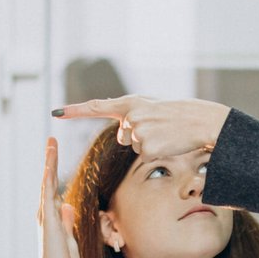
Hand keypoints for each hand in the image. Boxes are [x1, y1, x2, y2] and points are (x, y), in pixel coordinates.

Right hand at [25, 138, 79, 257]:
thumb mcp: (69, 237)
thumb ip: (67, 221)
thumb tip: (67, 206)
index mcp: (53, 215)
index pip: (54, 187)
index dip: (54, 170)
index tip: (55, 154)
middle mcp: (46, 211)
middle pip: (48, 179)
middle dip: (50, 159)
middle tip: (51, 140)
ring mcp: (46, 214)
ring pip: (47, 182)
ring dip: (49, 163)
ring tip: (51, 144)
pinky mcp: (48, 218)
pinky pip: (48, 193)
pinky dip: (48, 178)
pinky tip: (49, 165)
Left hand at [54, 96, 229, 160]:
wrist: (202, 121)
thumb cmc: (181, 116)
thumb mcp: (153, 111)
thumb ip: (133, 118)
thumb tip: (121, 134)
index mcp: (131, 102)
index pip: (97, 106)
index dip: (74, 110)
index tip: (56, 113)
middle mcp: (130, 115)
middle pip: (124, 136)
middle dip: (139, 136)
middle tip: (162, 128)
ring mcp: (137, 130)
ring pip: (135, 146)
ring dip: (150, 143)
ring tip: (168, 133)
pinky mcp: (146, 146)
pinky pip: (145, 155)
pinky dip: (158, 152)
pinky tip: (169, 142)